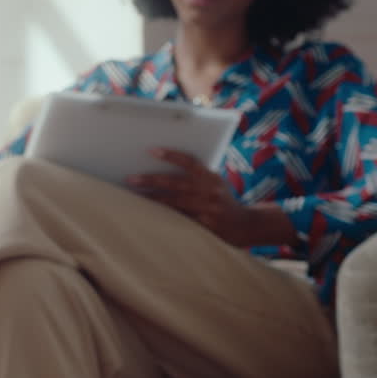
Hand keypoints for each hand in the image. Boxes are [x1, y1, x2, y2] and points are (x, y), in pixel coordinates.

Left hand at [126, 148, 253, 246]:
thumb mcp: (215, 183)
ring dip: (152, 199)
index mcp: (212, 177)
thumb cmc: (223, 199)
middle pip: (175, 183)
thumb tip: (163, 167)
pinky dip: (163, 216)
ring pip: (174, 203)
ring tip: (134, 196)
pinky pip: (179, 220)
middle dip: (150, 180)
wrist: (246, 225)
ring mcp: (208, 210)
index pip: (190, 162)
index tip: (151, 150)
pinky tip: (147, 215)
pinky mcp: (204, 227)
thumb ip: (196, 176)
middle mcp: (210, 192)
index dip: (171, 155)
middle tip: (130, 179)